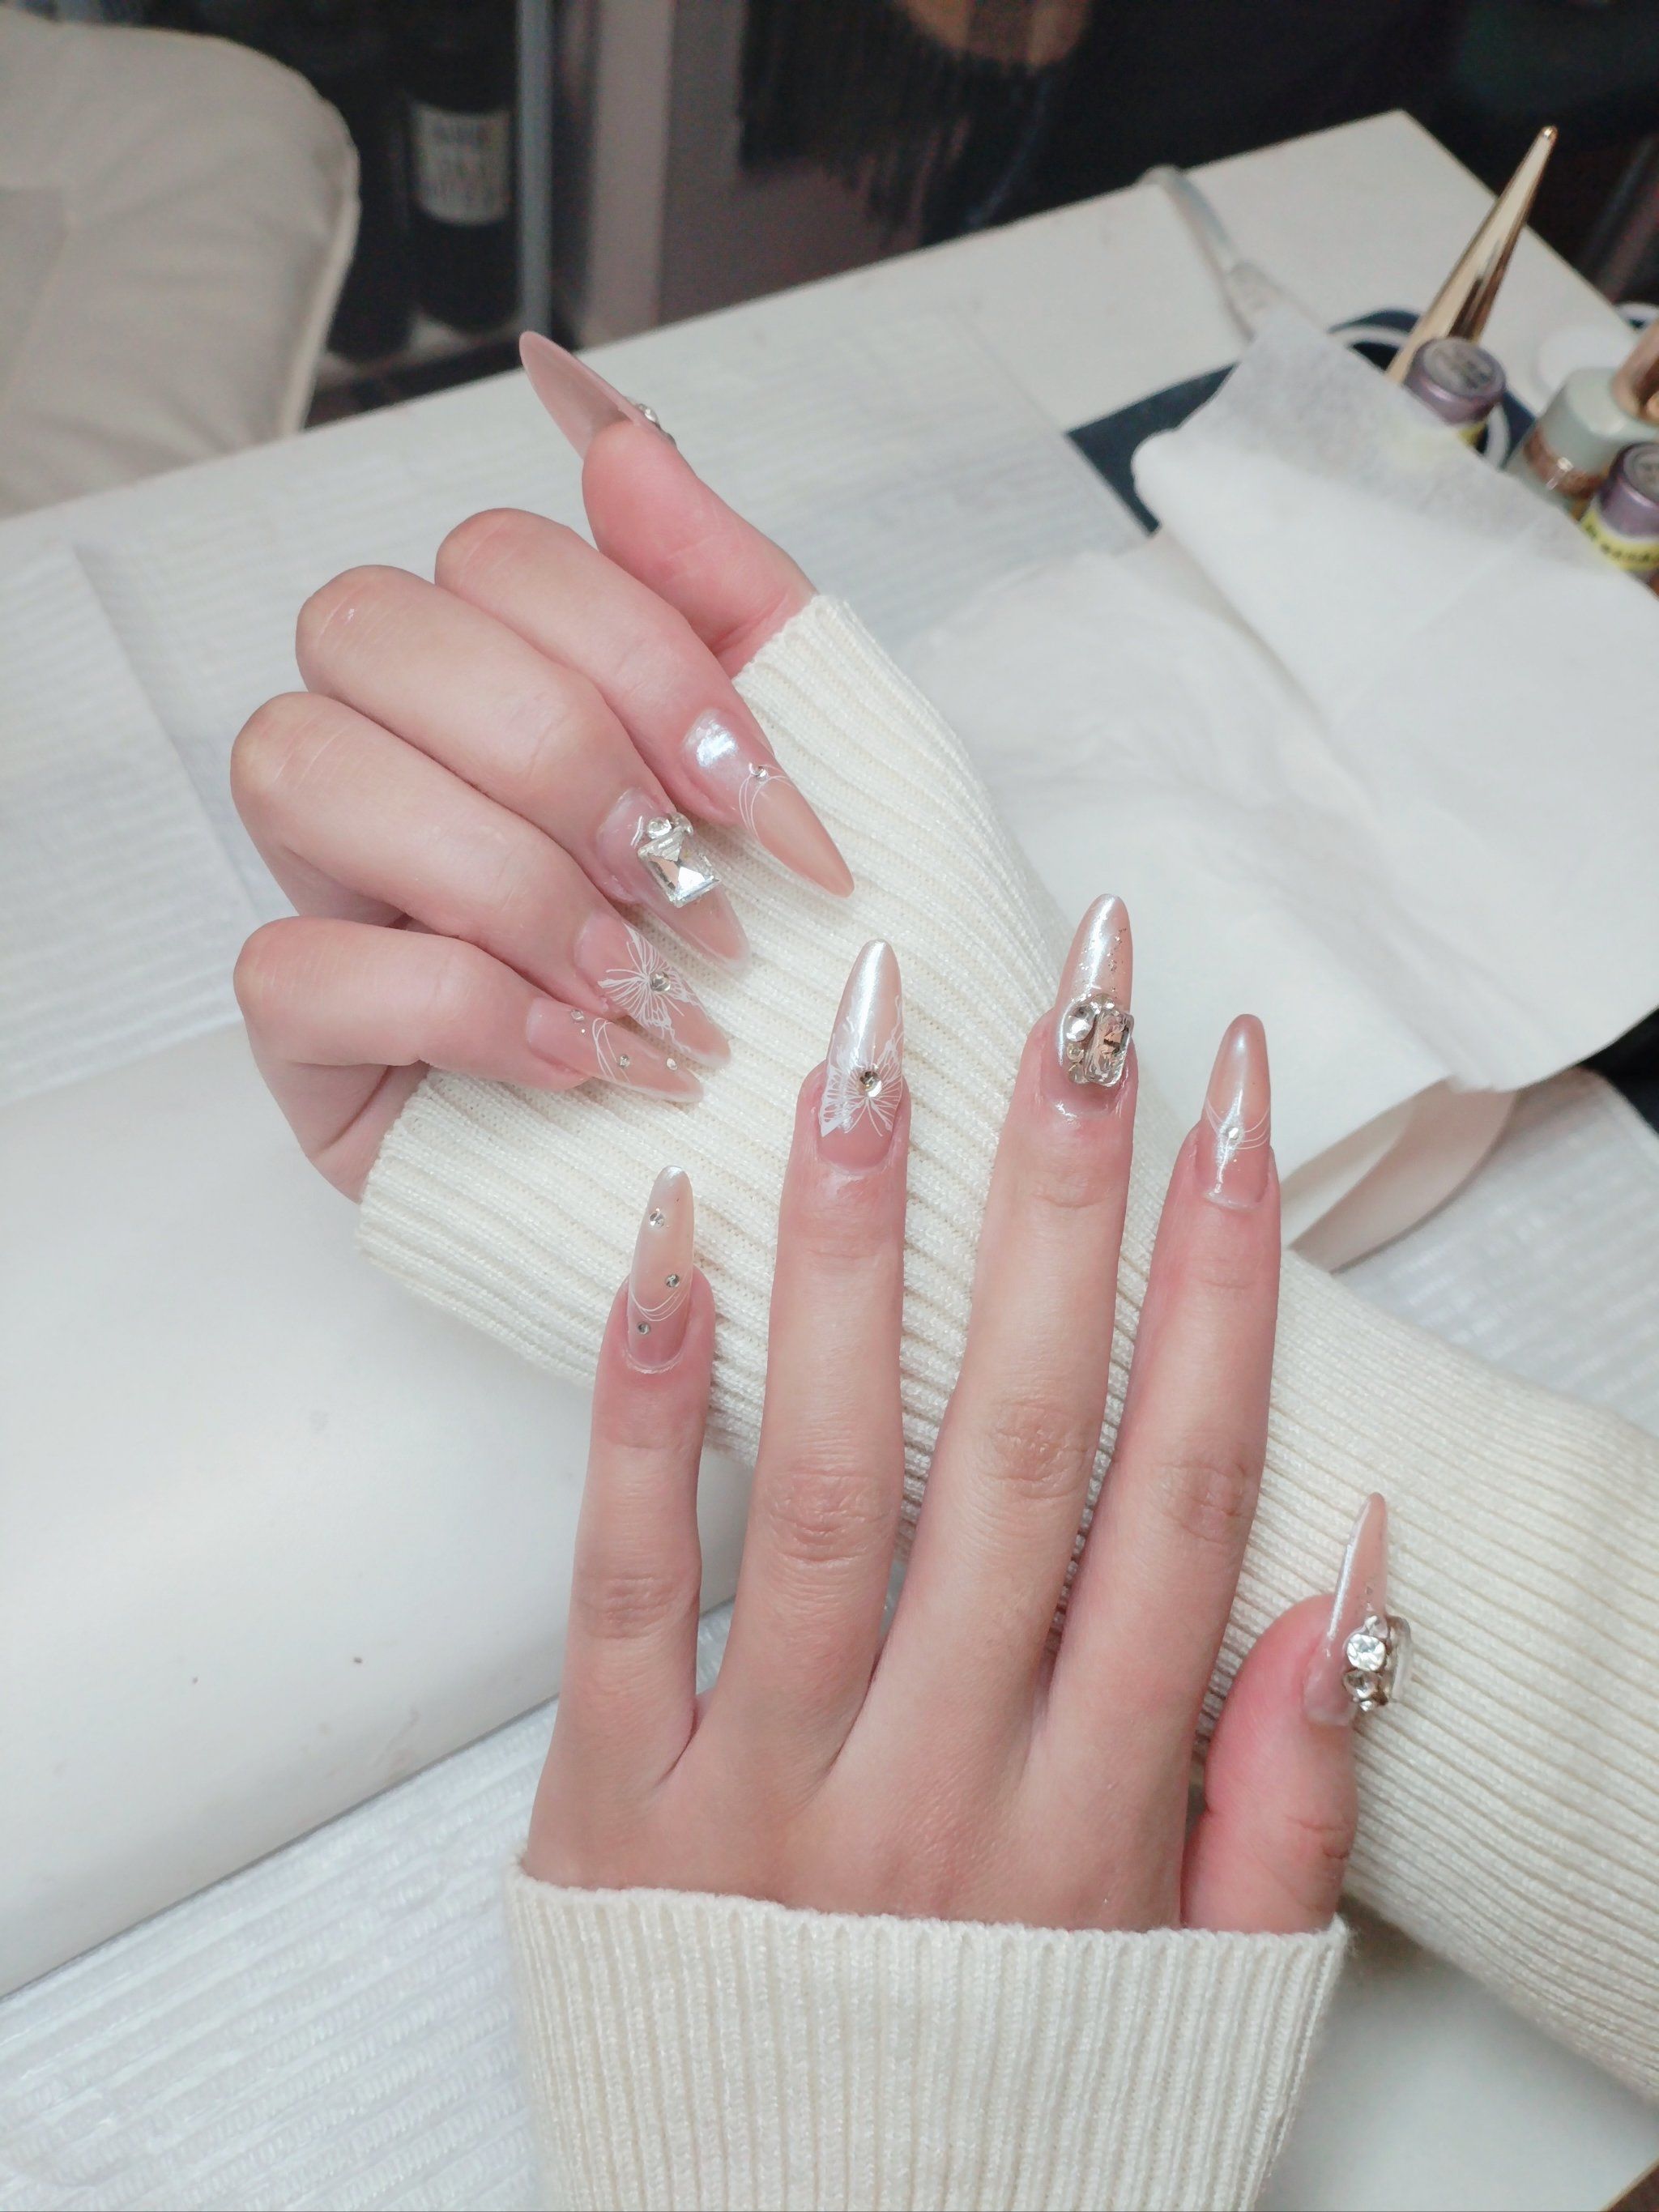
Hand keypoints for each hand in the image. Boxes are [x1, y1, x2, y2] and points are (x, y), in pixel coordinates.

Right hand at [230, 337, 836, 1195]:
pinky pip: (287, 968)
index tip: (762, 801)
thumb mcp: (836, 765)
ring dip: (503, 876)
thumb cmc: (829, 967)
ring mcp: (345, 893)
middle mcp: (412, 762)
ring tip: (639, 985)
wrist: (832, 1176)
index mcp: (527, 681)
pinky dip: (457, 1006)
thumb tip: (600, 415)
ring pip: (295, 763)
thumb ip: (724, 586)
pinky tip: (576, 1062)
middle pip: (366, 625)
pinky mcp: (316, 1043)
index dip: (634, 657)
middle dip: (557, 755)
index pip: (495, 555)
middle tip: (684, 889)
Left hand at [529, 917, 1375, 1934]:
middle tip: (1085, 999)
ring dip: (860, 1247)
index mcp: (1099, 1818)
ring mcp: (769, 1792)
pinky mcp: (611, 1810)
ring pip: (831, 1480)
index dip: (1219, 1282)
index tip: (1228, 1103)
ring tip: (872, 1049)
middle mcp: (946, 1782)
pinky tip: (669, 1237)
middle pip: (1024, 1446)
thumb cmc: (1014, 2113)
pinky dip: (645, 1409)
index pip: (1182, 1496)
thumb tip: (1346, 1568)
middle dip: (1065, 1201)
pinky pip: (622, 1588)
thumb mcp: (1203, 1994)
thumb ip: (1285, 1796)